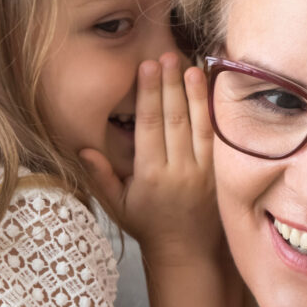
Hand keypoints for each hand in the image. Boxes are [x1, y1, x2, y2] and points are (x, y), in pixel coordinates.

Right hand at [80, 53, 222, 265]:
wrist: (188, 251)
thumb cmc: (149, 225)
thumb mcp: (118, 206)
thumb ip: (101, 177)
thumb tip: (84, 149)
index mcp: (152, 175)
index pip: (150, 126)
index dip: (148, 94)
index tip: (146, 68)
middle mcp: (180, 170)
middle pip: (175, 118)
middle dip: (170, 84)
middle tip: (165, 55)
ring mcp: (205, 171)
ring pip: (199, 125)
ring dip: (195, 94)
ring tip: (190, 66)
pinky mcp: (222, 173)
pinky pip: (218, 138)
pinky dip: (215, 113)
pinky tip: (212, 92)